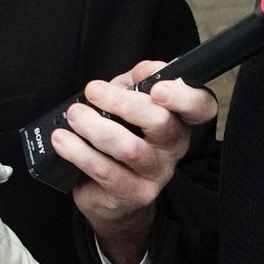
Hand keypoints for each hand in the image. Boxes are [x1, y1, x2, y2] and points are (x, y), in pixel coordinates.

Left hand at [46, 58, 214, 263]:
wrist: (110, 194)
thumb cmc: (120, 139)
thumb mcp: (127, 104)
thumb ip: (136, 83)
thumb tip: (145, 70)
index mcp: (178, 120)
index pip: (201, 107)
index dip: (184, 96)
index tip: (157, 88)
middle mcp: (174, 148)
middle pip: (161, 123)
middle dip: (123, 103)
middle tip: (93, 90)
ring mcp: (156, 173)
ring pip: (131, 149)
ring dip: (96, 128)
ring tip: (75, 115)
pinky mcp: (134, 193)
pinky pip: (107, 172)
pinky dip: (80, 152)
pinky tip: (63, 140)